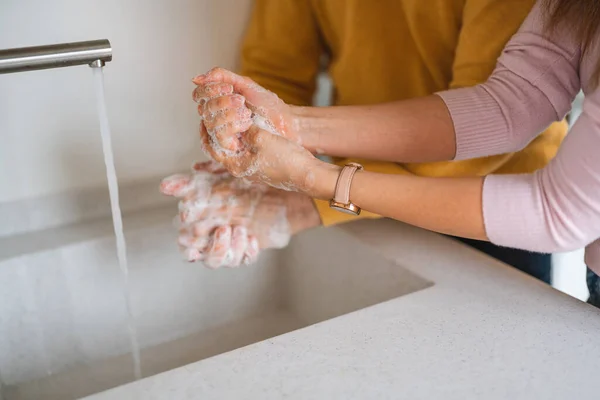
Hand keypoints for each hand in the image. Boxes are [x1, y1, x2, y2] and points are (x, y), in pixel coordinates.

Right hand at [160, 161, 319, 267]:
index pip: (184, 240)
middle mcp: (212, 234)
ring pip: (219, 261)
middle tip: (223, 228)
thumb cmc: (247, 178)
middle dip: (209, 245)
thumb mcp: (218, 177)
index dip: (187, 240)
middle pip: (198, 255)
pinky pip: (243, 259)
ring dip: (226, 249)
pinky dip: (247, 251)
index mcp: (200, 219)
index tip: (196, 230)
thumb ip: (190, 183)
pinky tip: (253, 238)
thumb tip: (163, 187)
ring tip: (240, 230)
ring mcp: (231, 242)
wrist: (283, 185)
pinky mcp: (249, 247)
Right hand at [192, 67, 300, 144]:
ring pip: (210, 123)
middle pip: (203, 108)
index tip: (229, 88)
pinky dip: (233, 126)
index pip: (199, 95)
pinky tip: (247, 123)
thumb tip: (195, 79)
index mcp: (218, 102)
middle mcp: (216, 118)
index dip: (210, 90)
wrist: (285, 123)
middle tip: (241, 101)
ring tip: (247, 113)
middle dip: (223, 102)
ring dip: (229, 114)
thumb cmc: (268, 105)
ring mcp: (221, 133)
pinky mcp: (229, 146)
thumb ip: (222, 77)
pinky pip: (219, 136)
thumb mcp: (245, 85)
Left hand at [192, 69, 332, 193]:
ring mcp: (252, 168)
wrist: (307, 174)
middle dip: (218, 130)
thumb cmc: (285, 160)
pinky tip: (251, 126)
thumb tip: (235, 120)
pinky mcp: (263, 165)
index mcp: (236, 165)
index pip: (211, 147)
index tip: (205, 116)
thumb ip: (245, 129)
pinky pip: (248, 149)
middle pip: (222, 148)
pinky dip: (245, 137)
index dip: (206, 131)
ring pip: (236, 148)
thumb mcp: (261, 138)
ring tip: (234, 117)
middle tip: (217, 114)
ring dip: (233, 133)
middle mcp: (241, 168)